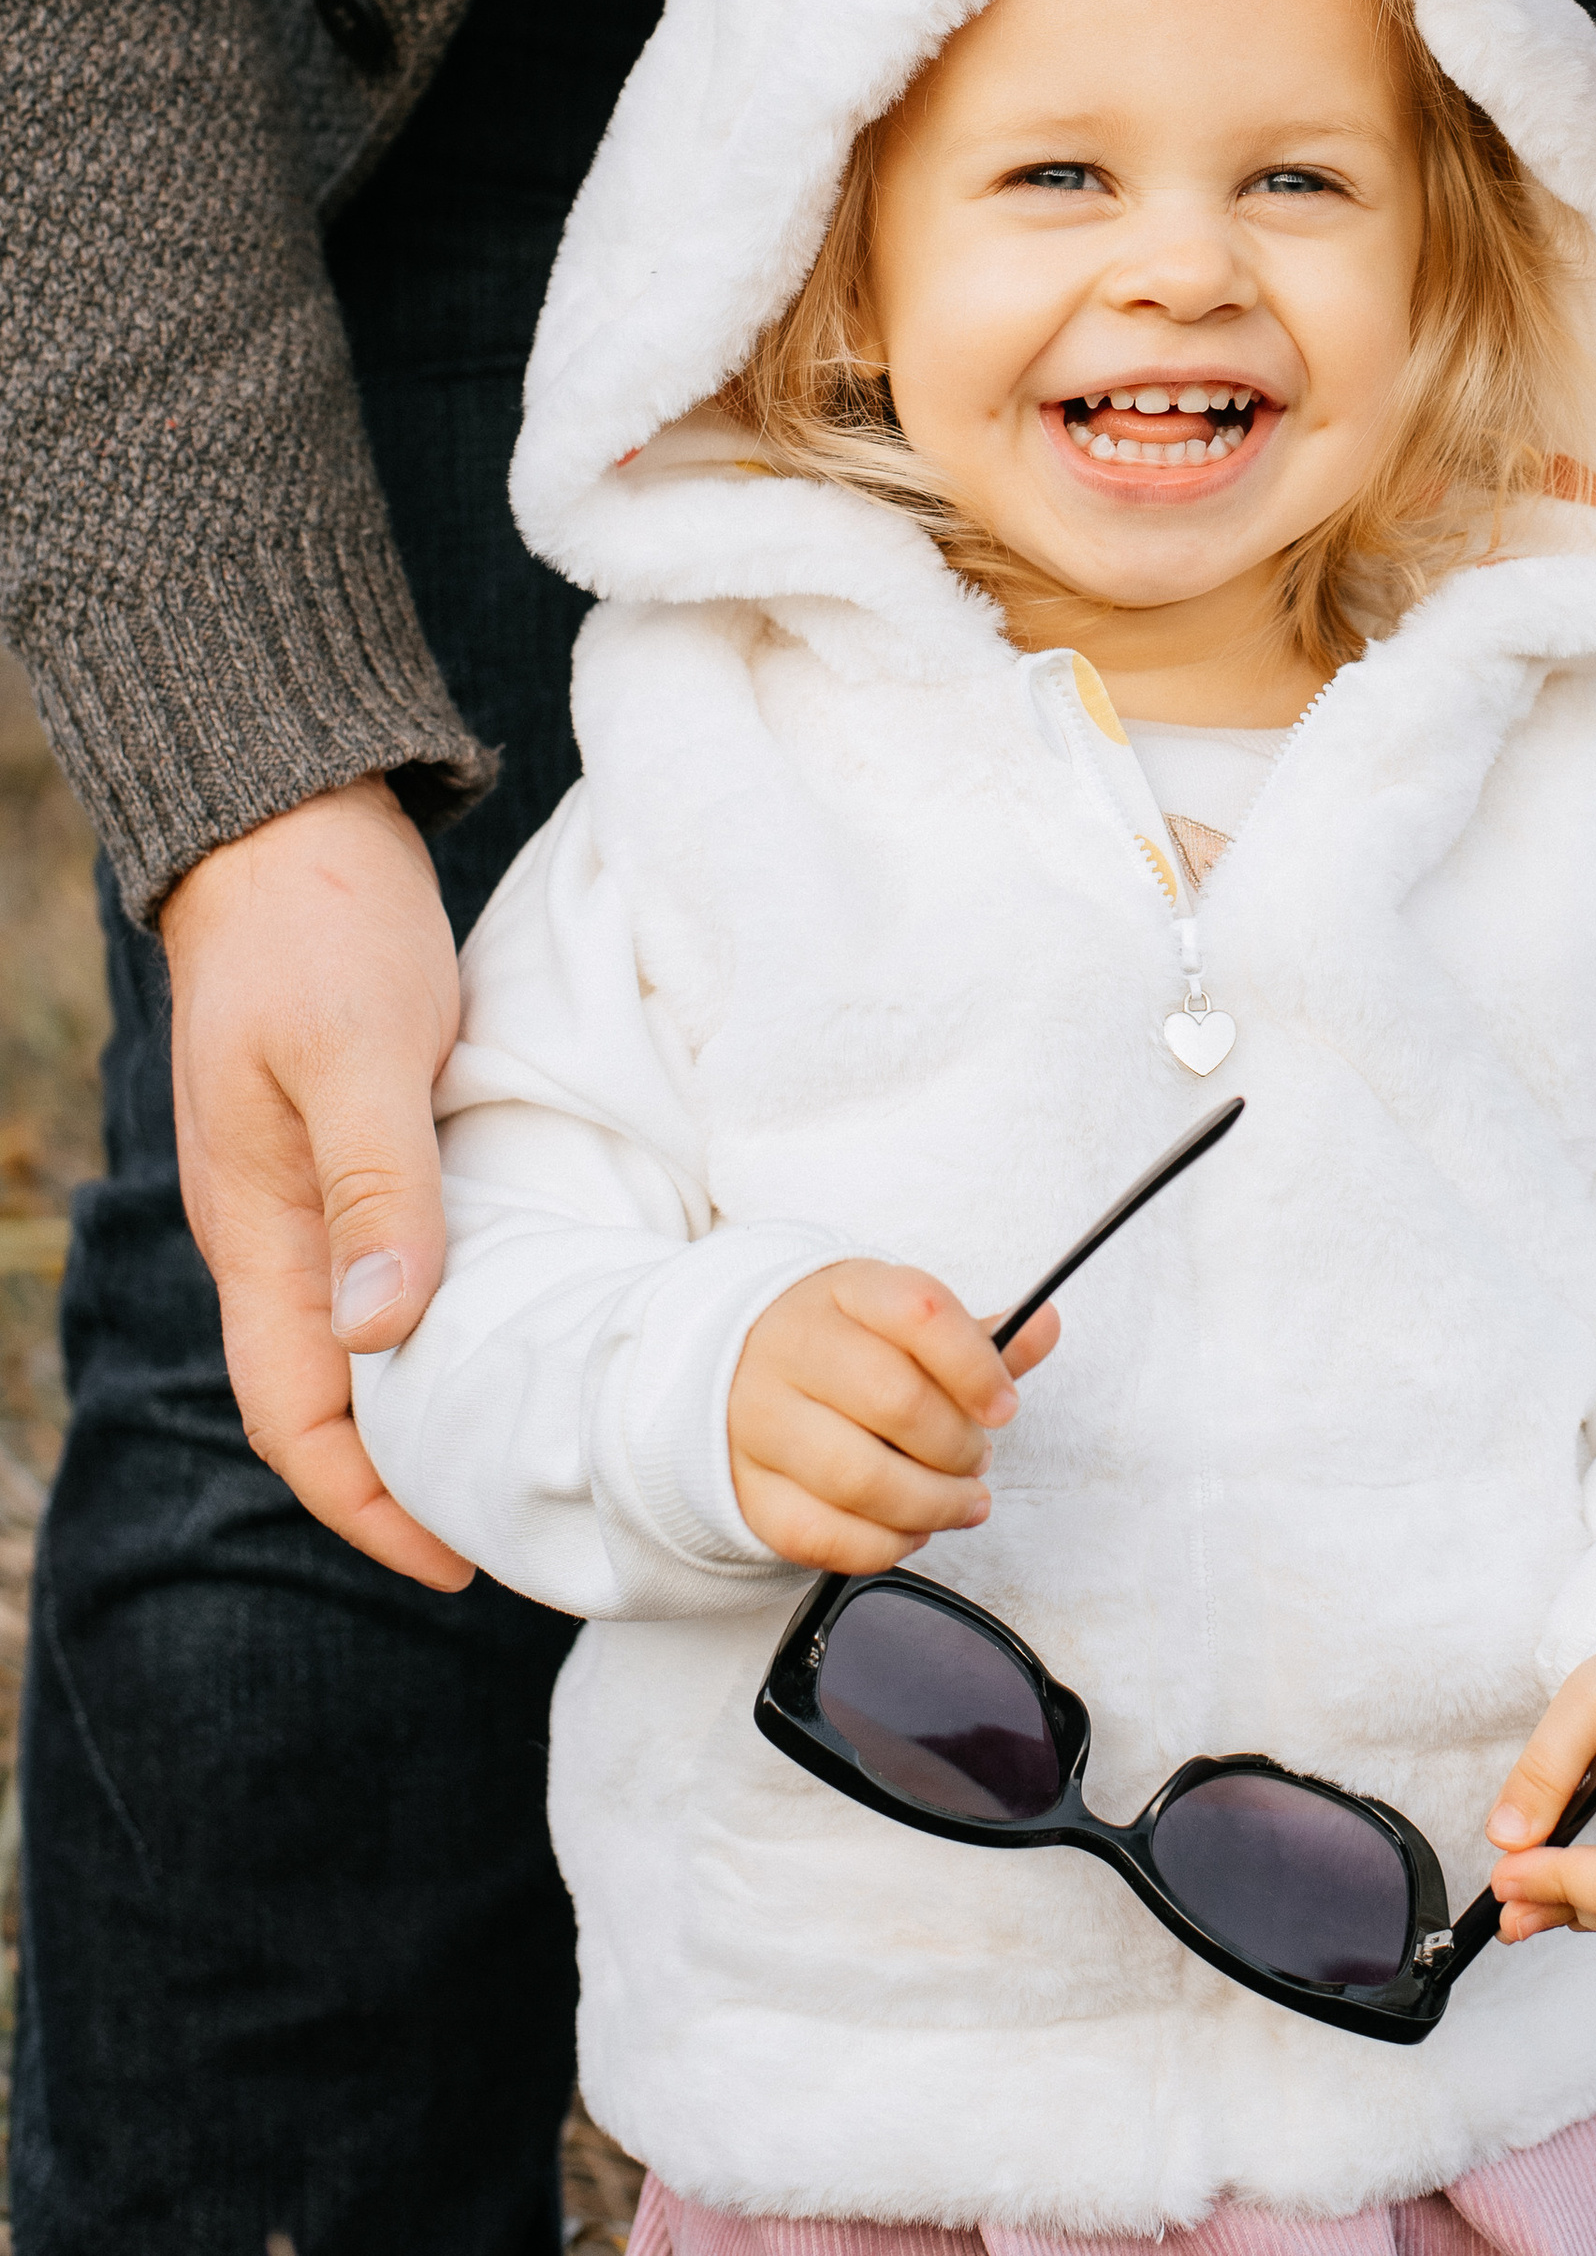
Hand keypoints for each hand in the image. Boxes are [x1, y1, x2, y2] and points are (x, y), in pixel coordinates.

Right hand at [163, 773, 469, 1589]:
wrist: (288, 833)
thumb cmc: (318, 934)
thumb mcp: (355, 1054)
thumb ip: (376, 1191)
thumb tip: (384, 1338)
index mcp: (261, 1234)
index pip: (300, 1422)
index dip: (370, 1507)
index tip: (458, 1565)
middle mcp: (277, 1234)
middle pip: (330, 1400)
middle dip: (410, 1478)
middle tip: (523, 1525)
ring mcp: (310, 1192)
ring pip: (363, 1338)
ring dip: (432, 1401)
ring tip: (531, 1445)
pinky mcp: (355, 1148)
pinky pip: (391, 1267)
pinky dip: (443, 1319)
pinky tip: (518, 1319)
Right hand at [729, 1266, 1060, 1575]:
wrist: (736, 1366)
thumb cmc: (842, 1348)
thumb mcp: (903, 1323)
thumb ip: (976, 1340)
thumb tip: (1045, 1325)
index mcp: (844, 1293)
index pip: (920, 1313)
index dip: (976, 1366)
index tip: (1004, 1405)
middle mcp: (793, 1349)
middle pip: (895, 1401)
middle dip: (958, 1446)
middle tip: (976, 1459)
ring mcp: (760, 1420)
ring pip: (858, 1478)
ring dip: (932, 1505)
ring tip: (960, 1502)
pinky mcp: (747, 1488)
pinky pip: (819, 1535)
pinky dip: (882, 1545)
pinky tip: (910, 1529)